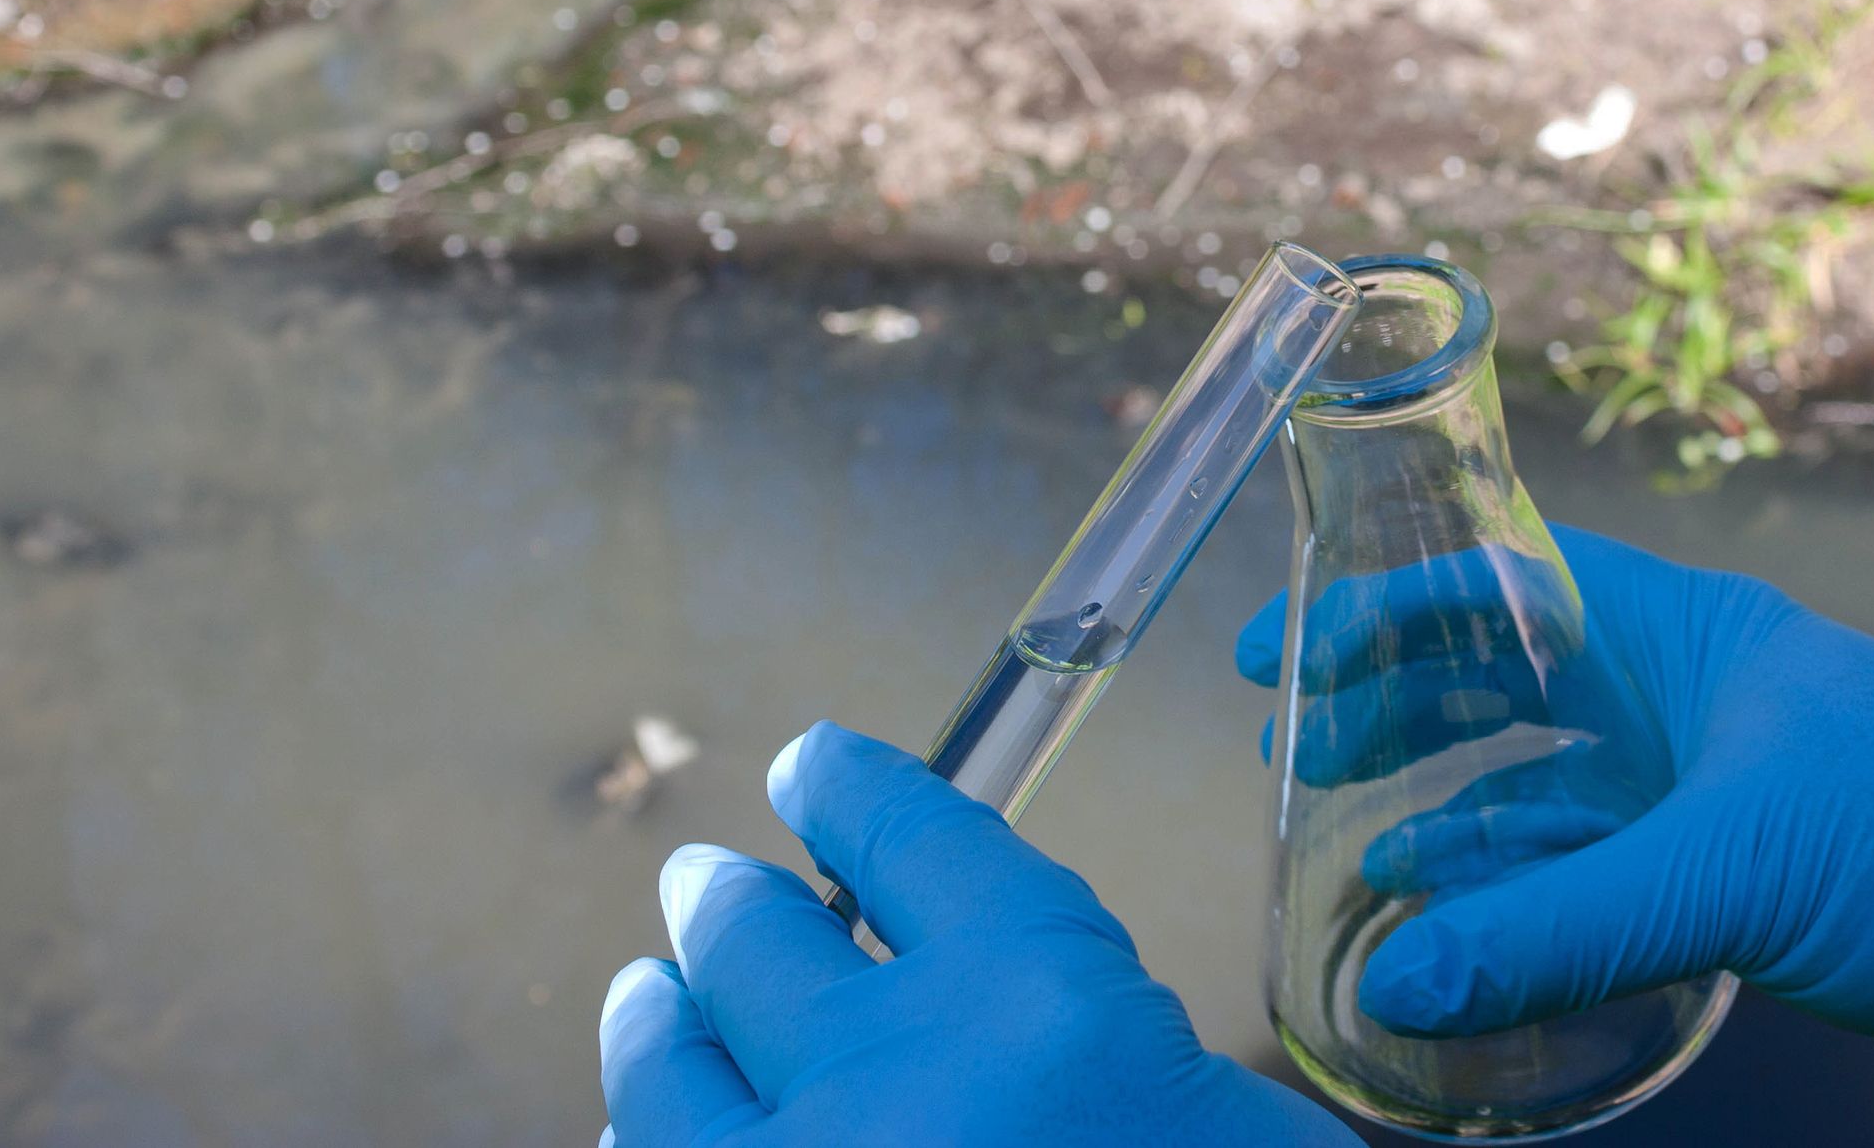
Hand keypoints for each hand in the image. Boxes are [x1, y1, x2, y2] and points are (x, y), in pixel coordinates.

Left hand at [599, 721, 1353, 1147]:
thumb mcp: (1225, 1134)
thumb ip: (1096, 1061)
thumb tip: (1002, 1042)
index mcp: (1046, 1009)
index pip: (915, 838)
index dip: (852, 788)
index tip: (812, 763)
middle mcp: (893, 1084)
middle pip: (758, 939)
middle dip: (726, 904)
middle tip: (704, 885)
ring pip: (665, 1069)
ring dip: (657, 1022)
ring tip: (648, 1000)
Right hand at [1235, 525, 1873, 1092]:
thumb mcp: (1737, 869)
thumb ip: (1561, 922)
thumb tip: (1396, 976)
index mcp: (1679, 632)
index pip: (1498, 583)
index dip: (1383, 608)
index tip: (1283, 649)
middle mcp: (1682, 693)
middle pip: (1501, 676)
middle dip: (1393, 705)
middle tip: (1291, 747)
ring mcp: (1708, 785)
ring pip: (1540, 779)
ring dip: (1446, 805)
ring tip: (1347, 842)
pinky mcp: (1738, 873)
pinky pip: (1591, 866)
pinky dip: (1518, 888)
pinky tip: (1456, 927)